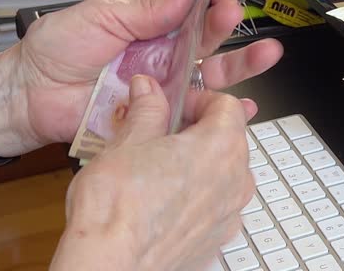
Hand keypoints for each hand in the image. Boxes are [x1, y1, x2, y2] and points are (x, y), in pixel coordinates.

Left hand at [0, 0, 282, 156]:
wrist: (30, 94)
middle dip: (228, 24)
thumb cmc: (58, 48)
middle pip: (208, 38)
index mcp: (149, 23)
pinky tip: (244, 108)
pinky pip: (195, 115)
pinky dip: (221, 112)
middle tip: (236, 13)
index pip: (189, 5)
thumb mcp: (102, 16)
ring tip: (266, 54)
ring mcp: (163, 85)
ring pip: (211, 75)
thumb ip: (146, 11)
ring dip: (241, 65)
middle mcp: (163, 52)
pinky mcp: (158, 116)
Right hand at [50, 75, 253, 270]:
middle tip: (162, 134)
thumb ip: (146, 109)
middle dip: (199, 132)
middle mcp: (235, 182)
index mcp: (221, 147)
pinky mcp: (216, 242)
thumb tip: (148, 89)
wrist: (108, 264)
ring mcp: (229, 216)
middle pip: (230, 141)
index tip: (175, 105)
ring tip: (159, 169)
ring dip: (199, 166)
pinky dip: (196, 199)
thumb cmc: (117, 207)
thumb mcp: (128, 141)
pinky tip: (163, 202)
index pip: (228, 106)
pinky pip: (214, 208)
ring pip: (224, 176)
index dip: (199, 100)